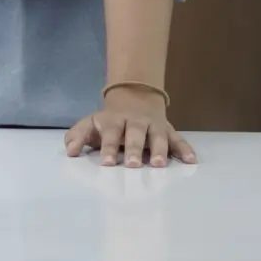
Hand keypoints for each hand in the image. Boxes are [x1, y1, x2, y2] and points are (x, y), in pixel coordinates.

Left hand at [65, 85, 195, 167]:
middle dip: (134, 149)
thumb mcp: (90, 124)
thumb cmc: (109, 121)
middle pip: (135, 134)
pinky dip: (185, 149)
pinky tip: (191, 160)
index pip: (110, 133)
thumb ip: (78, 136)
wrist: (134, 95)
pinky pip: (178, 139)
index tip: (107, 163)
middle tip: (134, 165)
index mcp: (114, 120)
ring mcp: (153, 125)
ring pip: (157, 136)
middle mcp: (135, 122)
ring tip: (159, 164)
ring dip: (159, 149)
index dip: (108, 147)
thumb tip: (70, 152)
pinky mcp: (169, 130)